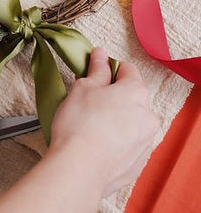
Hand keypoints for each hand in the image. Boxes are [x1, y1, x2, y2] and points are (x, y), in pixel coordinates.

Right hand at [49, 47, 159, 196]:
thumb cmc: (79, 126)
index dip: (108, 69)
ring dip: (117, 119)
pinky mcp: (138, 163)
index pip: (127, 69)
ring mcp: (144, 142)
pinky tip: (97, 143)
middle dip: (113, 95)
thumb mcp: (83, 87)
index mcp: (136, 92)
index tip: (95, 74)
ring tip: (92, 125)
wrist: (78, 170)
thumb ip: (97, 70)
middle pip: (132, 96)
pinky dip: (117, 141)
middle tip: (89, 101)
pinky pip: (129, 144)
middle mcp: (147, 116)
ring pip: (131, 121)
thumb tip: (101, 55)